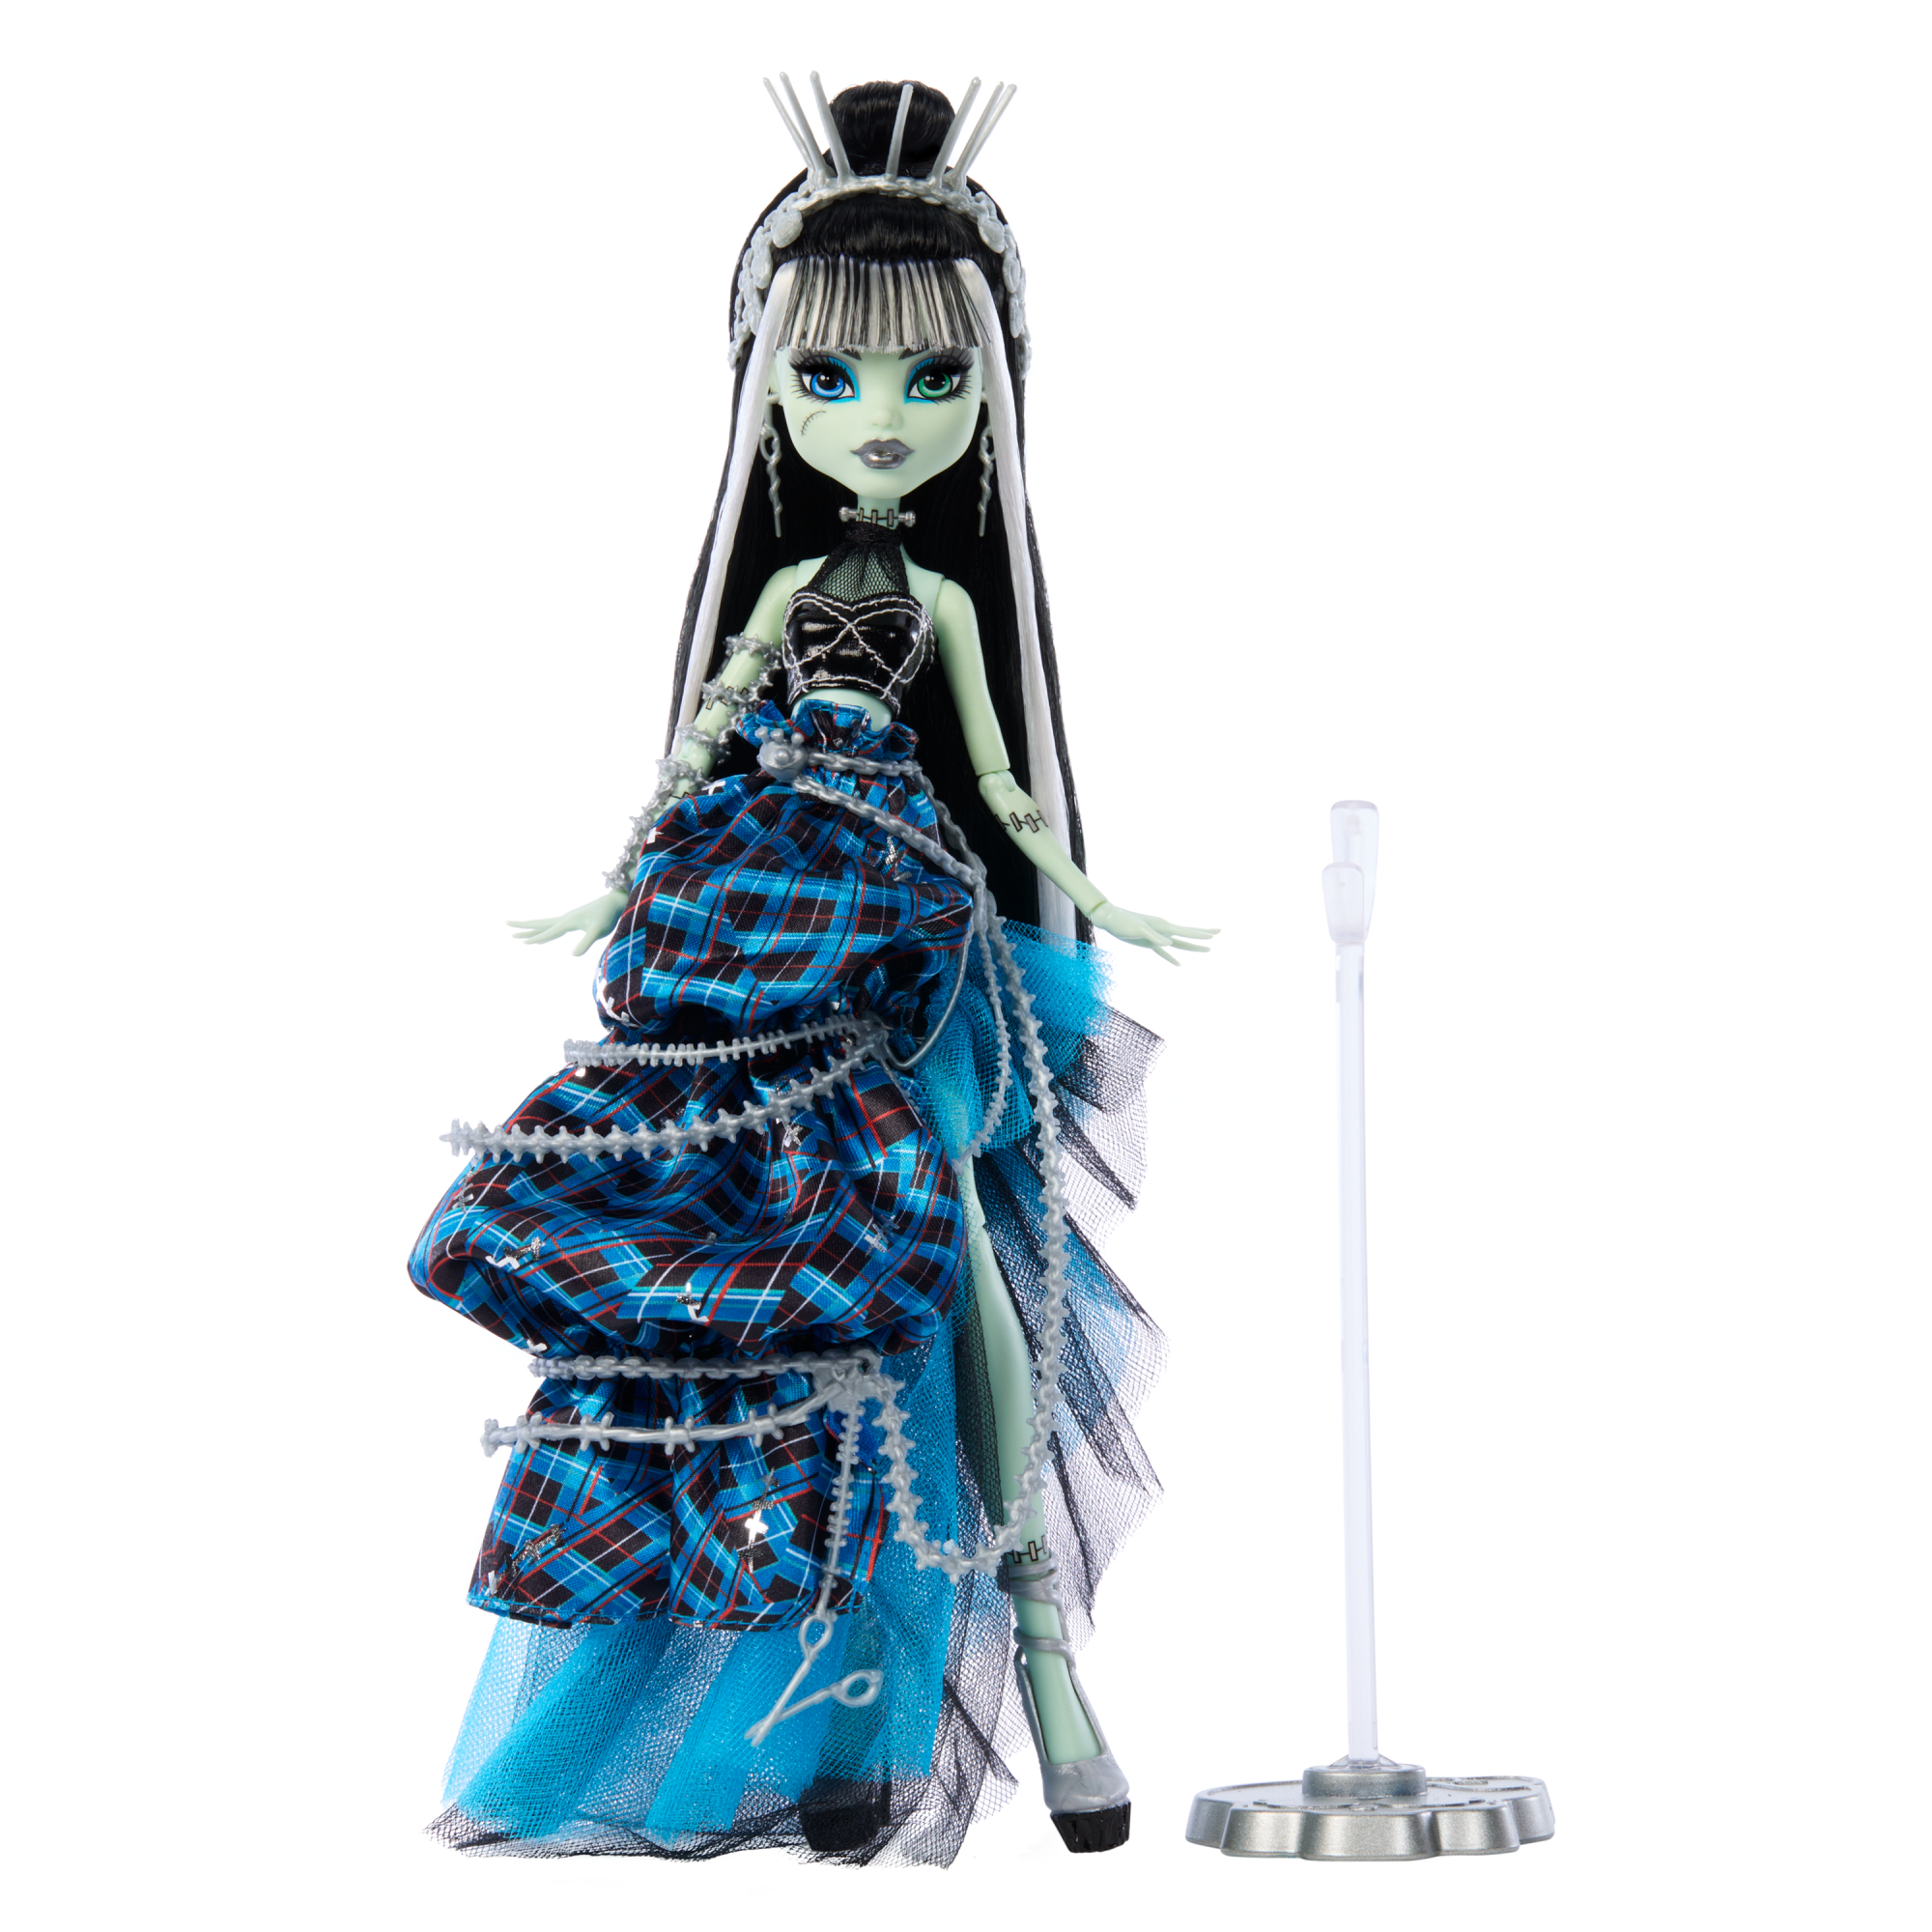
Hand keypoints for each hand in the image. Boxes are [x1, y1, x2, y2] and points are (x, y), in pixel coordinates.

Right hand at [508, 888, 627, 956]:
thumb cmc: (608, 917)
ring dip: (531, 928)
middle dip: (523, 925)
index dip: (534, 938)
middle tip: (506, 923)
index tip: (520, 942)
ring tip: (518, 933)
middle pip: (539, 923)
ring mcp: (569, 918)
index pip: (547, 932)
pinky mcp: (574, 919)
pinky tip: (542, 936)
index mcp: (567, 922)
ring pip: (545, 924)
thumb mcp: (598, 931)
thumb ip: (586, 942)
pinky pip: (553, 926)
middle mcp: (565, 918)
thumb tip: (571, 955)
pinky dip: (544, 931)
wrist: (615, 902)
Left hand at [1087, 902, 1217, 965]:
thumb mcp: (1138, 929)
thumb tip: (1170, 943)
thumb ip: (1154, 937)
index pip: (1186, 931)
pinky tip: (1179, 964)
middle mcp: (1163, 930)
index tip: (1214, 935)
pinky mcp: (1148, 943)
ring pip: (1179, 943)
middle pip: (1187, 934)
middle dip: (1203, 934)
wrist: (1110, 919)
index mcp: (1163, 926)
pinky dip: (1171, 957)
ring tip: (1208, 949)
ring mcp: (1157, 937)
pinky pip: (1163, 952)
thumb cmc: (1123, 922)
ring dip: (1193, 946)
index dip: (1200, 934)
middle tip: (1219, 931)